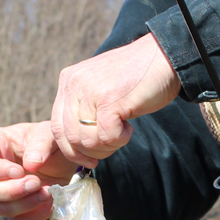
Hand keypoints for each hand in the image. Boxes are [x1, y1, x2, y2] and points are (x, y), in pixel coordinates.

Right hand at [0, 122, 76, 219]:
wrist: (66, 160)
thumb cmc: (52, 141)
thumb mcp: (49, 133)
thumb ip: (41, 143)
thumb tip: (30, 165)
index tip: (19, 171)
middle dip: (12, 190)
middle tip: (36, 183)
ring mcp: (4, 193)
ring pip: (1, 209)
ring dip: (25, 204)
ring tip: (48, 193)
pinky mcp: (19, 210)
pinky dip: (35, 216)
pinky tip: (50, 203)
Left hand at [50, 32, 180, 167]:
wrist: (163, 57)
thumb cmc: (135, 79)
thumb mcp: (99, 91)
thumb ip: (84, 110)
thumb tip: (76, 147)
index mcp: (68, 81)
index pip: (56, 128)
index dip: (71, 151)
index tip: (88, 160)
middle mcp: (73, 84)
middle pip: (70, 138)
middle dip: (91, 152)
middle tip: (111, 145)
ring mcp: (90, 90)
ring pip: (87, 140)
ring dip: (107, 145)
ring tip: (122, 132)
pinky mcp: (109, 99)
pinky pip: (106, 136)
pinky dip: (120, 139)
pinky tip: (128, 127)